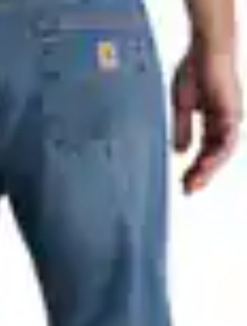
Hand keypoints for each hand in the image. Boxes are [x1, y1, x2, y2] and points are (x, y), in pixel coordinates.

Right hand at [172, 42, 242, 193]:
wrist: (207, 48)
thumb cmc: (195, 69)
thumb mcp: (181, 107)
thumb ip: (182, 129)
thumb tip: (181, 151)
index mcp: (210, 121)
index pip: (204, 151)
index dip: (195, 168)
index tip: (184, 182)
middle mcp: (223, 122)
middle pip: (215, 156)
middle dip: (202, 175)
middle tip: (189, 190)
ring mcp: (229, 118)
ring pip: (223, 152)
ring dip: (210, 169)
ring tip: (197, 182)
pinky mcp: (231, 112)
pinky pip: (228, 139)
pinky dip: (218, 154)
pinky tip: (207, 164)